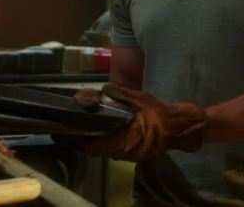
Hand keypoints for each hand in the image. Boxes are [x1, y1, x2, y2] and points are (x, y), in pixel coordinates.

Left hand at [63, 84, 206, 161]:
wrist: (183, 126)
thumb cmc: (160, 113)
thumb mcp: (140, 98)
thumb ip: (119, 94)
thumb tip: (101, 89)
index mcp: (122, 141)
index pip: (90, 146)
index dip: (74, 140)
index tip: (60, 131)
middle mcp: (122, 152)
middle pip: (94, 149)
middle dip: (80, 139)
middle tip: (68, 127)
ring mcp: (129, 153)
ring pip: (103, 149)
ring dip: (92, 140)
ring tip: (81, 126)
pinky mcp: (135, 150)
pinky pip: (114, 147)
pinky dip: (104, 139)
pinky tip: (102, 128)